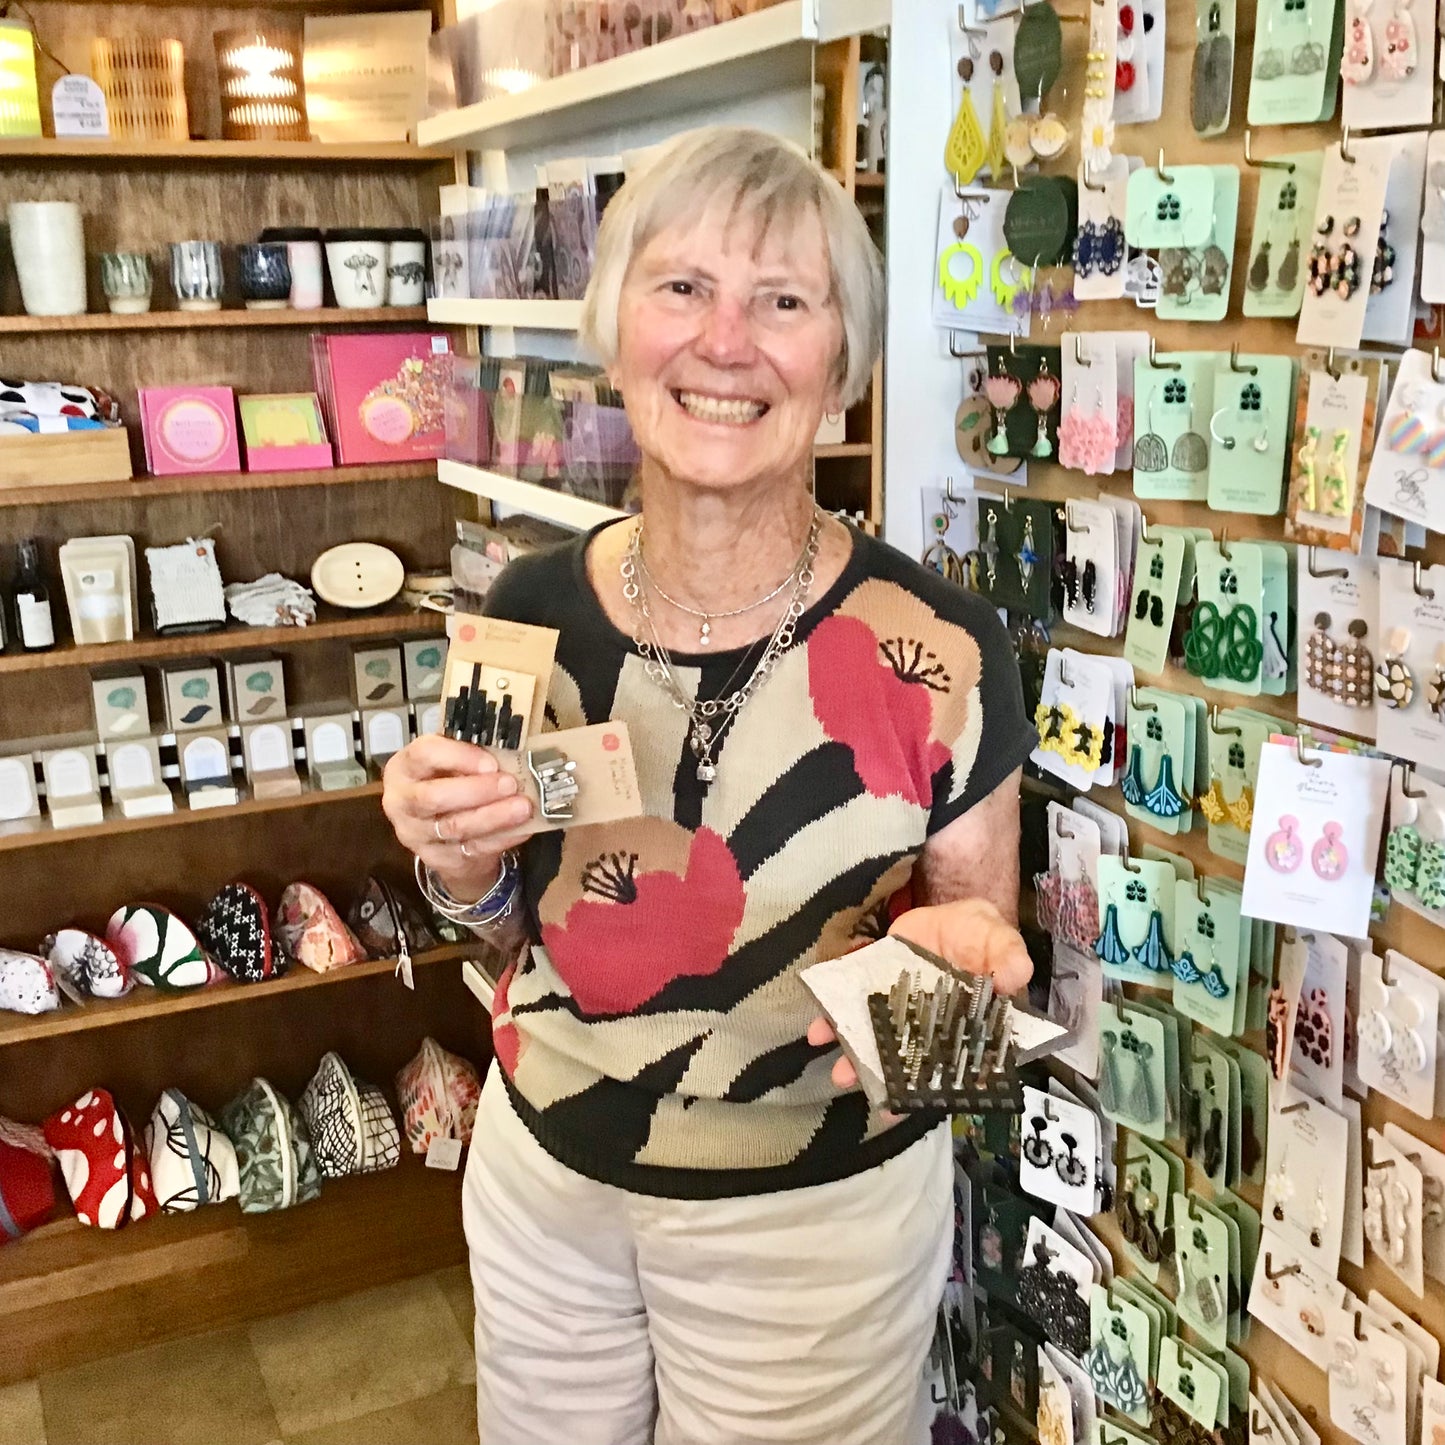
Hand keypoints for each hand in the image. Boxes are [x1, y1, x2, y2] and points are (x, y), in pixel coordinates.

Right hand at [381, 734, 533, 901]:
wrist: (435, 828)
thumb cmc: (444, 782)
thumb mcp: (447, 763)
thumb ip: (468, 756)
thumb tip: (507, 755)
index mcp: (403, 768)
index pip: (424, 755)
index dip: (459, 757)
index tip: (491, 762)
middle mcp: (402, 802)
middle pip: (434, 797)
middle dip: (477, 790)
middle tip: (510, 784)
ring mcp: (415, 835)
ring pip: (454, 827)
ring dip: (493, 817)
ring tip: (522, 807)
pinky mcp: (436, 859)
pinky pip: (472, 849)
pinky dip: (501, 838)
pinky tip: (522, 828)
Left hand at [806, 898, 1031, 1090]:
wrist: (946, 914)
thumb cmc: (979, 934)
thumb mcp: (998, 936)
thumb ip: (1007, 954)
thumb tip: (1014, 975)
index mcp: (968, 1025)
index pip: (956, 1063)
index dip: (939, 1088)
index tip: (919, 1104)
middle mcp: (930, 1027)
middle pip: (912, 1061)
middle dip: (893, 1081)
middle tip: (876, 1101)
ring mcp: (898, 1011)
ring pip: (879, 1041)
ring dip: (858, 1060)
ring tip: (842, 1075)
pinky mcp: (874, 990)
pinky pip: (852, 1008)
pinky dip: (833, 1019)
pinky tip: (819, 1030)